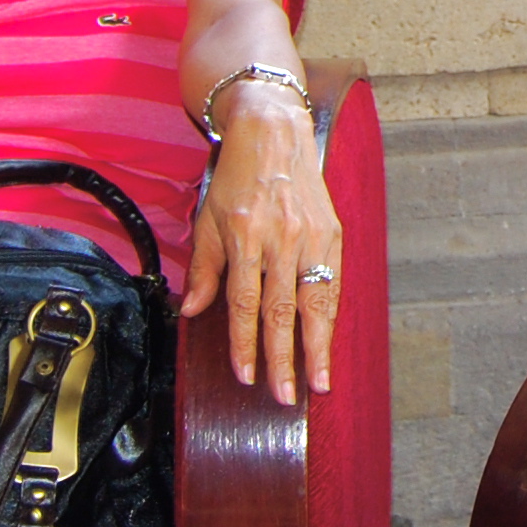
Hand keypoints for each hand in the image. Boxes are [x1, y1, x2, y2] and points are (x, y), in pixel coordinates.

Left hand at [184, 78, 339, 403]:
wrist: (273, 131)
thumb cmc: (235, 175)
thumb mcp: (207, 217)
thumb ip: (203, 268)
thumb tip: (193, 311)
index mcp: (245, 235)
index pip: (246, 302)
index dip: (246, 343)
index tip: (246, 377)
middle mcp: (281, 237)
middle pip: (283, 310)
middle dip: (284, 358)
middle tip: (286, 395)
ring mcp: (311, 236)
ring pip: (316, 301)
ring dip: (318, 346)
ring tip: (320, 381)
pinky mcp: (332, 232)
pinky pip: (332, 282)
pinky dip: (330, 315)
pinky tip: (328, 340)